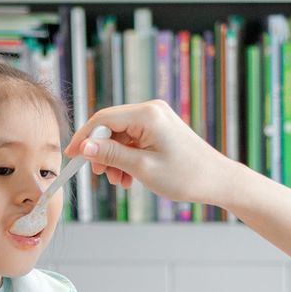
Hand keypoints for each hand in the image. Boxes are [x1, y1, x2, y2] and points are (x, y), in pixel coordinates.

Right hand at [64, 100, 238, 206]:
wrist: (219, 181)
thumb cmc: (186, 175)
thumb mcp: (142, 167)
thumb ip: (111, 155)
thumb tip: (84, 147)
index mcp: (147, 114)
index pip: (103, 119)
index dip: (84, 138)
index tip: (71, 156)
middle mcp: (151, 110)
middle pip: (110, 127)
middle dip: (102, 152)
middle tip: (101, 175)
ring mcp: (157, 119)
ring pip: (121, 136)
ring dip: (115, 158)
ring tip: (120, 181)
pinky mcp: (160, 129)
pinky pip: (133, 140)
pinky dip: (127, 157)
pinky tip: (129, 177)